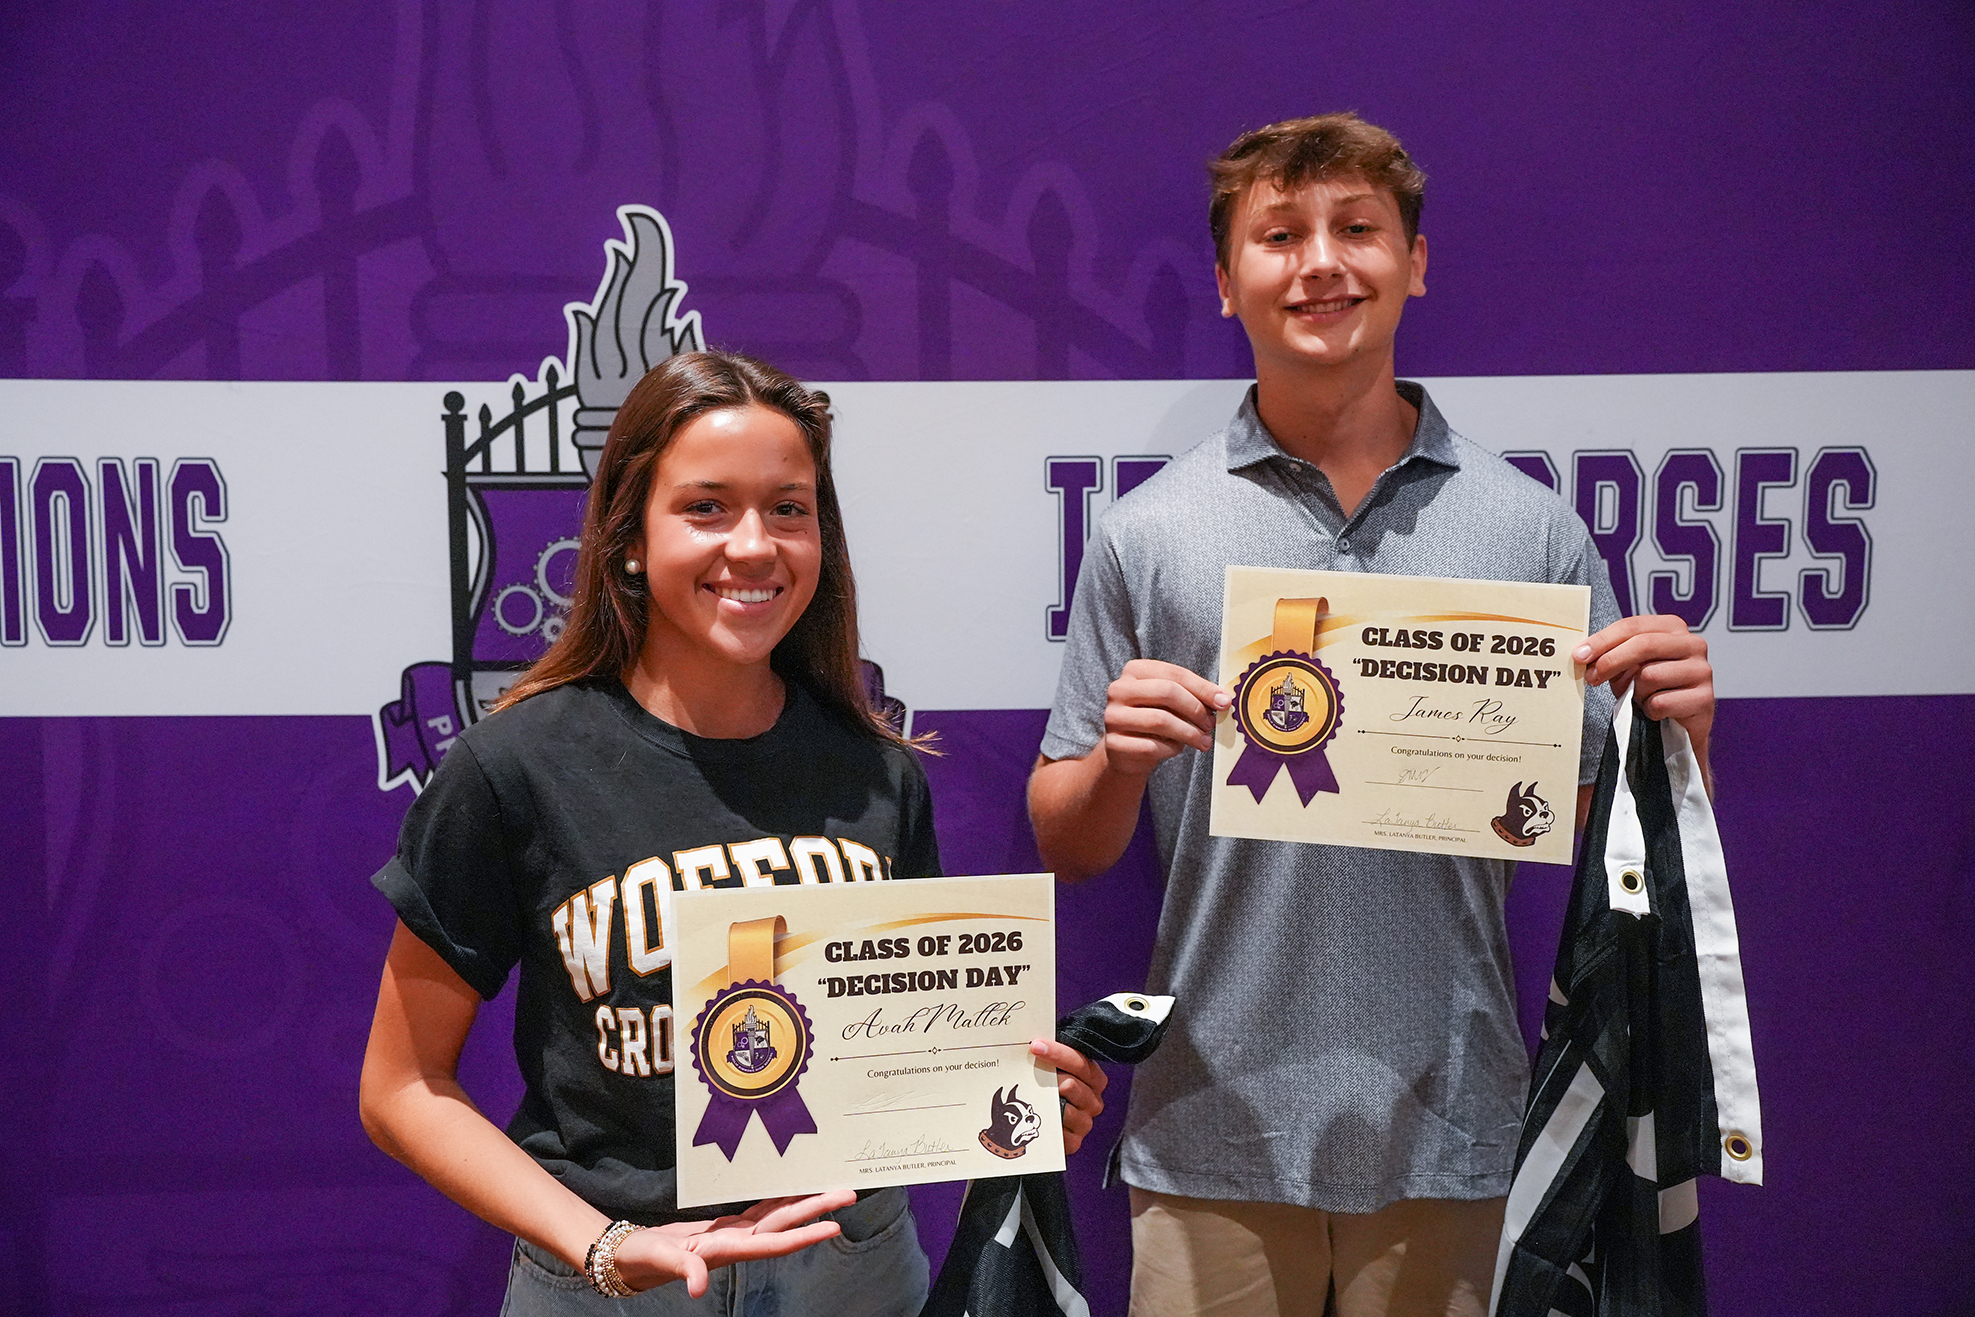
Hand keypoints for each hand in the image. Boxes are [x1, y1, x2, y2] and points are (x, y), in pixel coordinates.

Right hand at [614, 1191, 856, 1296]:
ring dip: (804, 1203)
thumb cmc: (646, 1258)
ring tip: (831, 1187)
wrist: (633, 1257)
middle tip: (848, 1192)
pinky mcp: (726, 1228)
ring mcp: (735, 1235)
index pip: (776, 1243)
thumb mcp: (662, 1261)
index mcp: (728, 1250)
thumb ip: (683, 1271)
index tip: (834, 1226)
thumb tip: (697, 1289)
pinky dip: (778, 1198)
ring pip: (777, 1216)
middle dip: (817, 1208)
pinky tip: (791, 1189)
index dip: (805, 1235)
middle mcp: (739, 1243)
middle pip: (786, 1224)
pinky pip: (760, 1210)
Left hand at [1031, 1038, 1108, 1154]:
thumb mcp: (1054, 1068)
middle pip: (1072, 1084)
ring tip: (1032, 1095)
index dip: (1057, 1053)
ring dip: (1047, 1102)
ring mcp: (1086, 1122)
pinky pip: (1063, 1134)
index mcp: (1094, 1078)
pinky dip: (1048, 1125)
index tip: (1034, 1046)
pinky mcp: (1075, 1142)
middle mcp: (1094, 1101)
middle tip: (1029, 1070)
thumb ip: (1050, 1055)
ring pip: (1067, 1109)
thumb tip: (1035, 1040)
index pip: (1080, 1062)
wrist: (1038, 1125)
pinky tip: (1038, 1117)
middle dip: (1049, 1077)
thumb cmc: (1049, 1088)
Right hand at [1101, 659, 1231, 778]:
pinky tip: (1177, 748)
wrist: (1126, 750)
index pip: (1174, 674)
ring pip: (1160, 720)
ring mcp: (1113, 716)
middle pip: (1166, 692)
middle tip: (1210, 724)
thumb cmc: (1154, 718)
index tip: (1224, 702)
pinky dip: (1171, 749)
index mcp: (1135, 670)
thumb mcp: (1171, 701)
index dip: (1203, 688)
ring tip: (1203, 741)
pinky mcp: (1114, 743)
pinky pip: (1152, 746)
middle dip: (1195, 709)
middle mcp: (1119, 689)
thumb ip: (1194, 695)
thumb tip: (1223, 700)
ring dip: (1189, 732)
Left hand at [1575, 614, 1714, 763]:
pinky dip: (1650, 711)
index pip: (1632, 626)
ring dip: (1635, 692)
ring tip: (1640, 698)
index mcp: (1672, 628)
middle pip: (1643, 644)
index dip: (1602, 640)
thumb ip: (1611, 654)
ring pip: (1650, 675)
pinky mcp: (1705, 699)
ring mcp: (1702, 670)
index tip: (1580, 655)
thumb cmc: (1652, 691)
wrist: (1678, 727)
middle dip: (1611, 661)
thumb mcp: (1628, 667)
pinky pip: (1661, 702)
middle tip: (1592, 677)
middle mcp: (1692, 644)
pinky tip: (1655, 712)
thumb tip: (1583, 654)